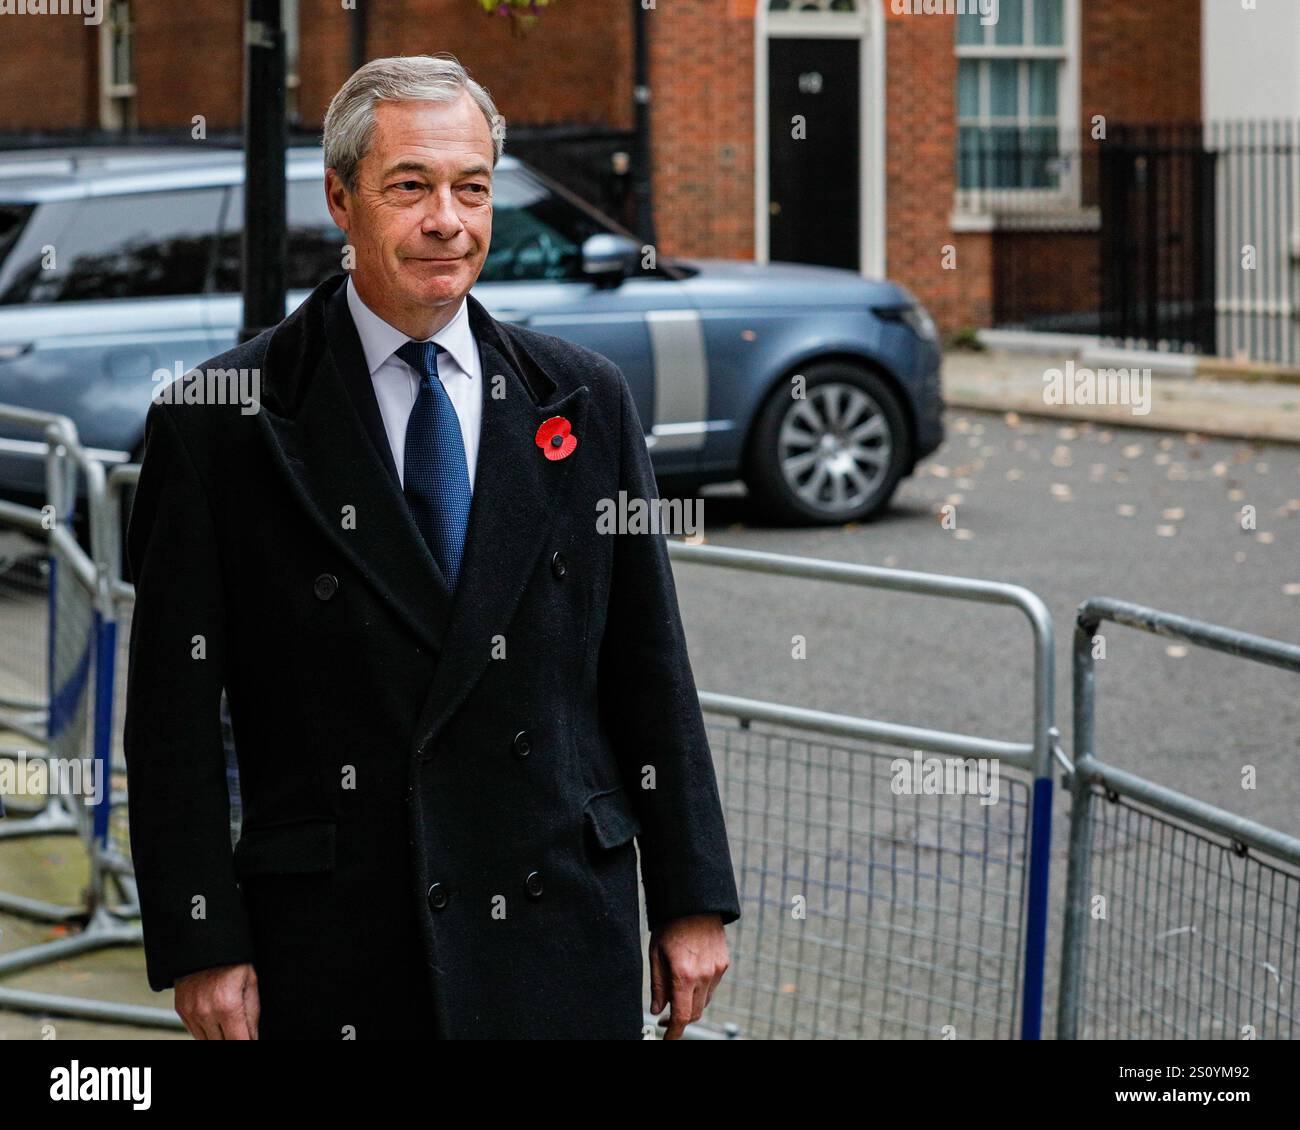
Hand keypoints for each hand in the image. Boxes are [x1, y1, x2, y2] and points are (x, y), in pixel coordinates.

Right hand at [173, 962, 259, 1039]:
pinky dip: (206, 1032)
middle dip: (234, 1039)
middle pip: (221, 1045)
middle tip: (241, 1031)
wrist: (205, 943)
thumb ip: (252, 1016)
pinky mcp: (181, 1010)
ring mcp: (191, 1012)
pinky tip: (216, 1021)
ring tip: (229, 1025)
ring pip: (206, 1042)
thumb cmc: (232, 959)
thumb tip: (253, 1038)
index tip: (250, 1041)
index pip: (238, 1042)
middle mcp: (206, 1012)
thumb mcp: (251, 983)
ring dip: (219, 1038)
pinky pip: (194, 1031)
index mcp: (228, 1006)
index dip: (247, 1043)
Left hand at [648, 913, 729, 1039]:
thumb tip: (657, 1010)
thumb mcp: (655, 954)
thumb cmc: (671, 925)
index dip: (673, 1033)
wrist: (694, 901)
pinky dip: (701, 990)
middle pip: (694, 1013)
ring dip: (691, 1004)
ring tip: (676, 993)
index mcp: (684, 975)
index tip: (666, 1039)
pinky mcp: (724, 963)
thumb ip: (657, 985)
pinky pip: (712, 986)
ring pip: (704, 1001)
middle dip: (680, 1020)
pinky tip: (690, 978)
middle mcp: (704, 976)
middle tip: (666, 1018)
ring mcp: (717, 970)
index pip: (682, 1016)